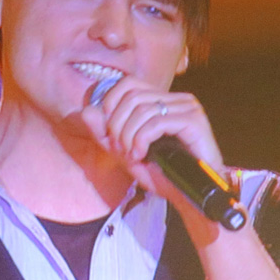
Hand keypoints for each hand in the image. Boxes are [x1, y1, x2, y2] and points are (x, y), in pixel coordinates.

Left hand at [79, 75, 224, 215]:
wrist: (192, 196)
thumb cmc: (165, 176)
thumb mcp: (127, 154)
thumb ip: (106, 134)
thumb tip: (86, 111)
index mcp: (164, 101)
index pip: (129, 84)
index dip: (111, 104)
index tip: (110, 134)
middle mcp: (177, 99)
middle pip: (132, 96)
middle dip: (117, 125)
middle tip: (120, 149)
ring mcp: (187, 107)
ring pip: (142, 109)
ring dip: (128, 136)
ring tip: (132, 156)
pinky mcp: (194, 120)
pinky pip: (156, 123)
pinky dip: (141, 140)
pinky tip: (142, 156)